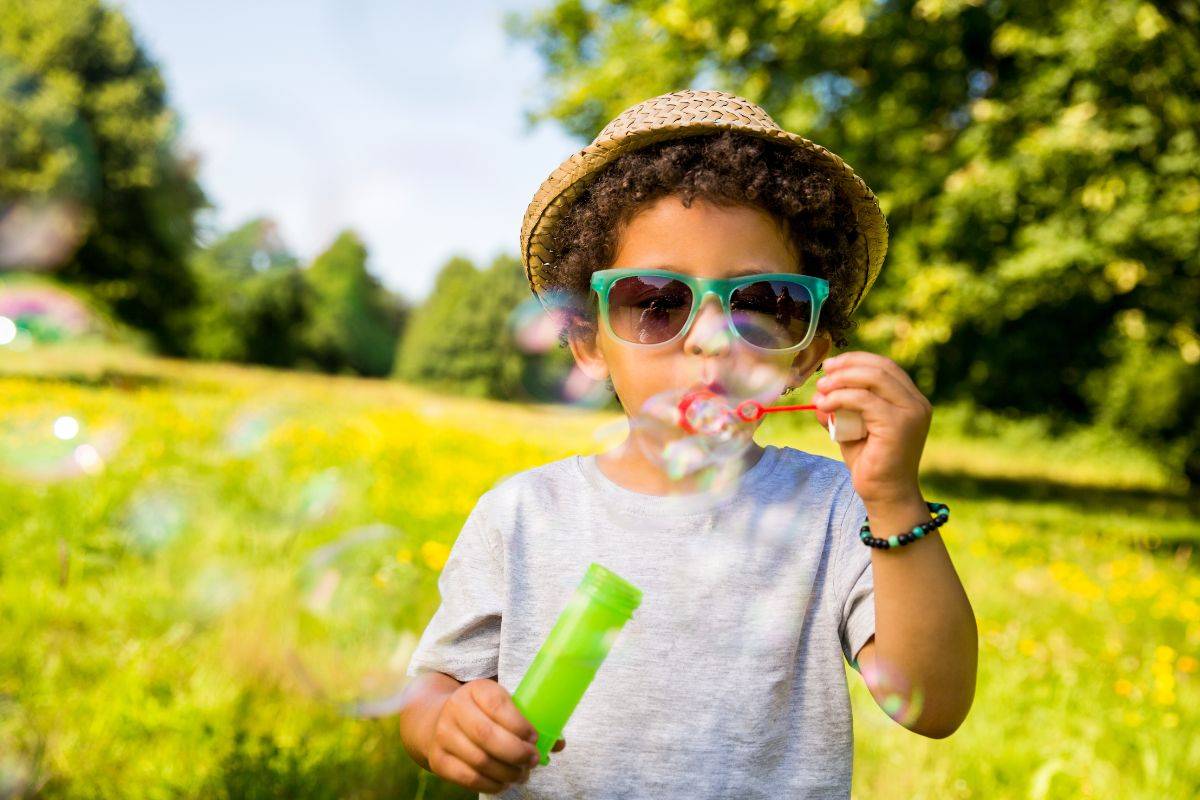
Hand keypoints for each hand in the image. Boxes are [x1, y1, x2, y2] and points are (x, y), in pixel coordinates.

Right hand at [428, 679, 565, 793]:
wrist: (437, 720)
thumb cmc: (482, 712)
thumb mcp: (499, 704)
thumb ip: (526, 720)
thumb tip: (559, 743)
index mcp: (476, 690)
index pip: (498, 705)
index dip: (519, 725)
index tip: (535, 738)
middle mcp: (455, 709)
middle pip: (487, 735)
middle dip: (516, 752)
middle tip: (533, 760)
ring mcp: (444, 735)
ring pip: (480, 760)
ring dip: (507, 772)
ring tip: (521, 774)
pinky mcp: (439, 760)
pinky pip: (468, 778)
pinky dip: (491, 784)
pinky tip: (503, 783)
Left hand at [811, 351, 931, 505]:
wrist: (886, 495)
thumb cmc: (871, 463)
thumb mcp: (850, 429)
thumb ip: (839, 410)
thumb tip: (817, 394)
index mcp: (910, 401)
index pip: (885, 367)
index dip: (856, 360)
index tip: (831, 366)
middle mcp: (916, 403)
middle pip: (880, 367)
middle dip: (847, 365)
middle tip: (823, 375)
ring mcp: (911, 413)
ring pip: (873, 378)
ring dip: (841, 379)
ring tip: (821, 390)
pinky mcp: (898, 424)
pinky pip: (864, 399)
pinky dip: (840, 397)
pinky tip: (824, 405)